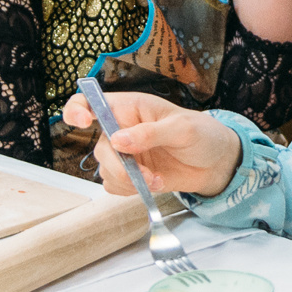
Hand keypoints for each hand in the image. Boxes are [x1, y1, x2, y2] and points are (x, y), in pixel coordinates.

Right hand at [57, 90, 242, 198]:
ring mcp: (124, 154)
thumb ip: (150, 133)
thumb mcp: (182, 129)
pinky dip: (130, 190)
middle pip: (100, 147)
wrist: (214, 164)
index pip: (89, 101)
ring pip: (105, 170)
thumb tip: (118, 140)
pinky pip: (114, 186)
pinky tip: (153, 184)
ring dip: (128, 180)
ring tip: (156, 179)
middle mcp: (120, 129)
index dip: (76, 109)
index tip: (82, 123)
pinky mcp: (130, 175)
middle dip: (119, 165)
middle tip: (142, 173)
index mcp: (129, 107)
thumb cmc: (201, 134)